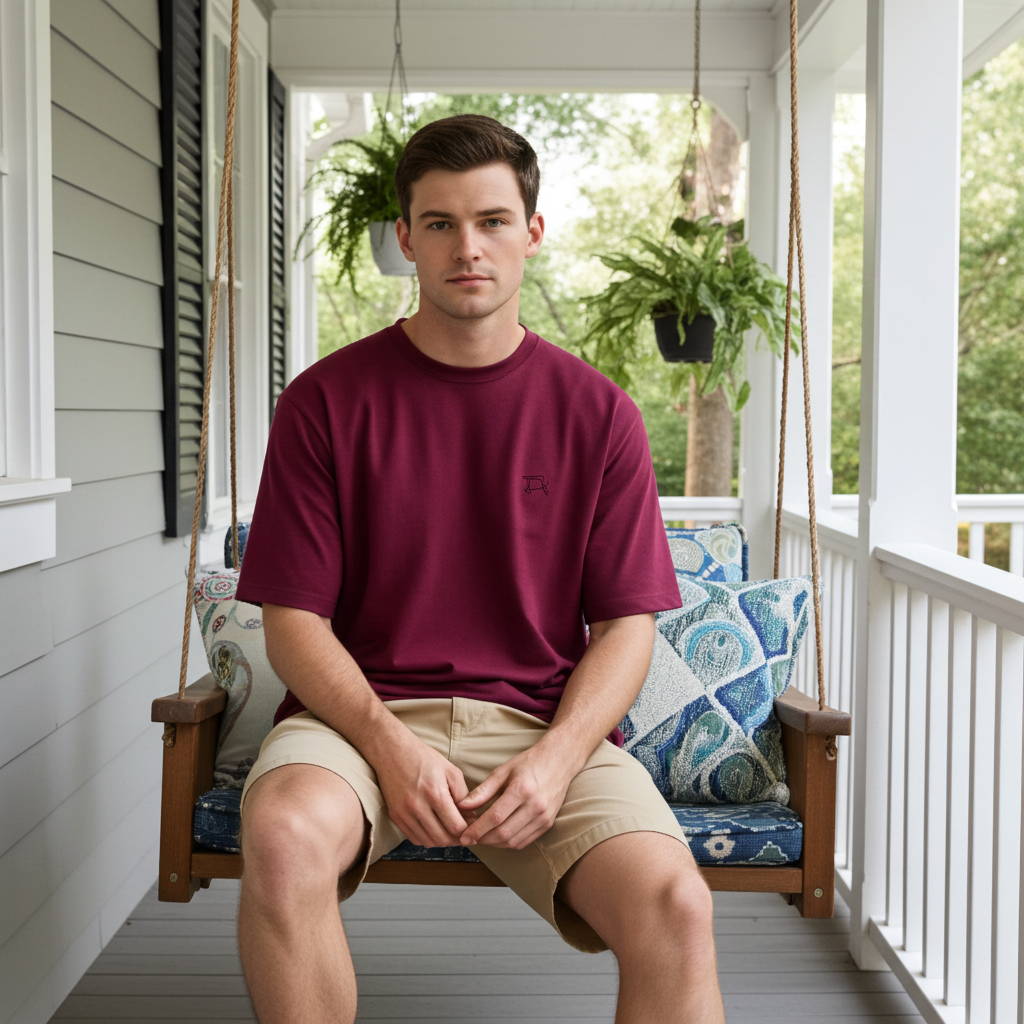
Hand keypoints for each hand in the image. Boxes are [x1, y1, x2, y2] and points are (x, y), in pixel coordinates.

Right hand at [373, 737, 471, 847]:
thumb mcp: (451, 771)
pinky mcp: (395, 817)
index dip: (467, 830)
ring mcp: (404, 814)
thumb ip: (464, 796)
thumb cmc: (424, 758)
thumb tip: (471, 818)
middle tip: (463, 831)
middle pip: (442, 839)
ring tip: (449, 829)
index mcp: (434, 793)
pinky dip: (427, 838)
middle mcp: (417, 807)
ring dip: (442, 840)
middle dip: (456, 838)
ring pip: (428, 842)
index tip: (472, 826)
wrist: (393, 752)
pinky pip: (414, 839)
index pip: (455, 827)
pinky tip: (434, 827)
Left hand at [456, 745, 574, 849]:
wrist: (559, 761)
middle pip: (504, 833)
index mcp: (522, 790)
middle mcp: (535, 806)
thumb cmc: (529, 763)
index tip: (464, 836)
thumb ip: (482, 791)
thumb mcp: (503, 771)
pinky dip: (508, 843)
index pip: (495, 817)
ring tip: (481, 838)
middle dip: (482, 840)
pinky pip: (524, 842)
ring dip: (494, 844)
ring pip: (513, 841)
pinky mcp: (548, 824)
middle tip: (469, 838)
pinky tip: (497, 837)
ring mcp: (544, 817)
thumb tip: (463, 806)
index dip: (477, 830)